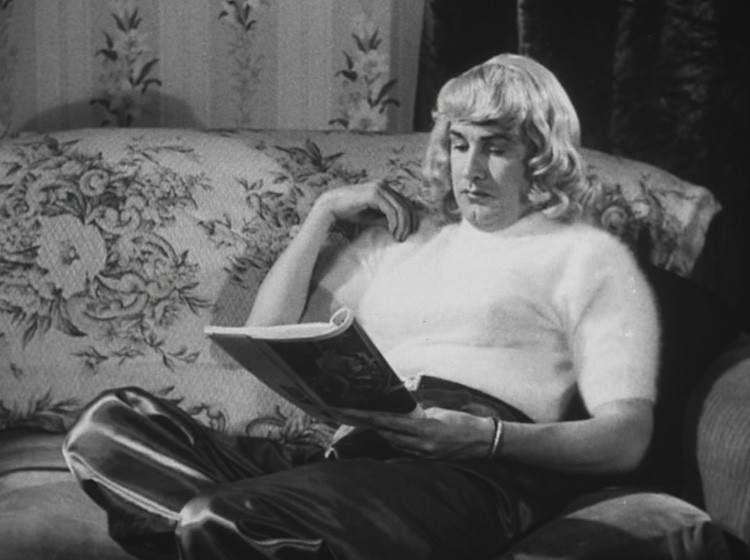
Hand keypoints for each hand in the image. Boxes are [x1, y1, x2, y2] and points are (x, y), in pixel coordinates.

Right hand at [315, 181, 417, 241]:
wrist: (331, 207)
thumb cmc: (350, 213)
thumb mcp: (373, 216)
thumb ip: (387, 218)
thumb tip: (403, 226)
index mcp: (384, 188)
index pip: (406, 203)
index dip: (411, 219)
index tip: (407, 234)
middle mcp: (384, 186)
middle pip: (407, 205)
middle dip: (409, 223)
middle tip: (404, 238)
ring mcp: (379, 188)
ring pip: (401, 208)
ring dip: (403, 225)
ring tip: (399, 238)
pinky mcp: (374, 194)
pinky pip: (392, 210)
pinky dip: (395, 223)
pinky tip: (392, 232)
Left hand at [338, 406, 495, 459]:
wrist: (484, 440)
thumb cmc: (463, 421)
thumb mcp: (438, 411)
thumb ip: (418, 412)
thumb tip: (402, 410)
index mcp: (425, 428)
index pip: (389, 422)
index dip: (369, 417)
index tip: (352, 412)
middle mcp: (422, 443)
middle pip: (387, 434)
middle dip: (369, 424)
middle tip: (349, 414)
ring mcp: (424, 453)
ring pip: (395, 443)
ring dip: (381, 433)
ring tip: (364, 422)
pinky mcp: (428, 458)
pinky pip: (405, 450)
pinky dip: (395, 441)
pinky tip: (386, 435)